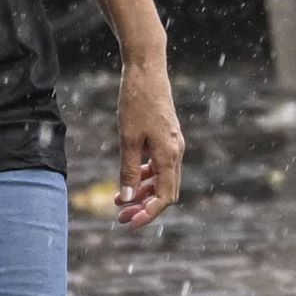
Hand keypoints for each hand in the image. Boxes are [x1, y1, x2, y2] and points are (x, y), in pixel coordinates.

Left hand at [112, 56, 185, 225]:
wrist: (147, 71)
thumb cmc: (137, 102)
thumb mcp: (128, 139)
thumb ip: (128, 170)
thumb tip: (126, 198)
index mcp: (169, 155)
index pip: (164, 197)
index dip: (148, 214)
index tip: (129, 224)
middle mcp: (175, 152)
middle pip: (165, 192)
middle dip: (144, 207)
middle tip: (120, 218)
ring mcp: (172, 144)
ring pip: (161, 179)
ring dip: (142, 193)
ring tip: (119, 201)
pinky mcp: (166, 137)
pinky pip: (158, 165)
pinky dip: (144, 176)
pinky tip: (128, 178)